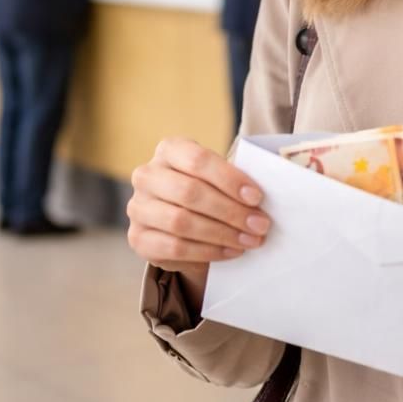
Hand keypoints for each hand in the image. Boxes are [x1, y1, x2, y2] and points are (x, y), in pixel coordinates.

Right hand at [126, 138, 269, 304]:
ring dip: (222, 234)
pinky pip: (173, 247)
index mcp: (169, 150)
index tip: (258, 197)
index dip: (229, 179)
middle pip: (189, 192)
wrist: (184, 224)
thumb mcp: (219, 178)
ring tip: (250, 240)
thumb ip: (235, 180)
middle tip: (260, 225)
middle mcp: (147, 175)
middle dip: (230, 211)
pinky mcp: (137, 238)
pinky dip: (207, 251)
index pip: (198, 160)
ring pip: (181, 222)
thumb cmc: (209, 192)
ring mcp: (138, 207)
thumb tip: (265, 197)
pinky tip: (231, 252)